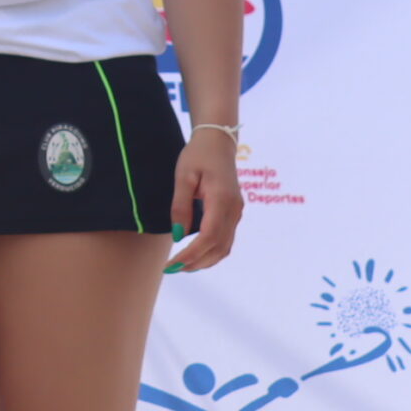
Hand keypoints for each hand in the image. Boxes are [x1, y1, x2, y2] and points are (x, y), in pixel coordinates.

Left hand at [166, 129, 244, 272]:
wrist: (218, 142)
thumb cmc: (197, 155)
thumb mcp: (183, 176)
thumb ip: (180, 206)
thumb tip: (178, 235)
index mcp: (222, 199)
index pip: (209, 237)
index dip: (191, 254)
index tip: (172, 264)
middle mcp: (234, 209)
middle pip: (219, 247)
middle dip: (196, 262)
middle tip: (172, 269)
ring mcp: (237, 212)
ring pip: (225, 247)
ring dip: (205, 260)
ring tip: (182, 266)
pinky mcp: (234, 213)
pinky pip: (226, 239)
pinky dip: (212, 252)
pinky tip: (195, 255)